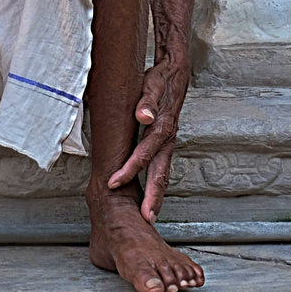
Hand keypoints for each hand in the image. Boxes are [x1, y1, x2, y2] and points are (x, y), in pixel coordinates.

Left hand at [107, 55, 189, 221]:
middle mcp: (168, 140)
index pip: (145, 153)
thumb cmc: (161, 80)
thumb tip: (143, 115)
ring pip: (163, 174)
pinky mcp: (166, 145)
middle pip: (160, 172)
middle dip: (153, 197)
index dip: (129, 169)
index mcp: (163, 127)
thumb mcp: (152, 85)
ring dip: (156, 196)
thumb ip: (147, 102)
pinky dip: (157, 185)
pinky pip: (162, 169)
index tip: (113, 182)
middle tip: (146, 217)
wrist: (176, 73)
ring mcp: (168, 144)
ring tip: (149, 215)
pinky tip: (151, 197)